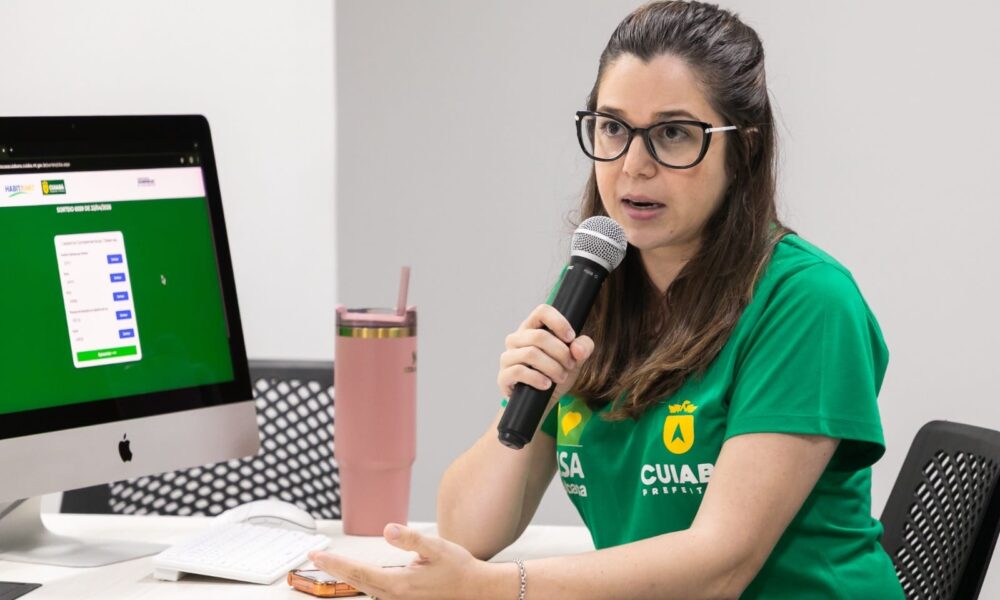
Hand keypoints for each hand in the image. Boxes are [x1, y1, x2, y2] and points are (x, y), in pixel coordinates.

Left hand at [309, 523, 504, 599]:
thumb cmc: (459, 569)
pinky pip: (375, 591)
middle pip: (356, 583)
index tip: (318, 555)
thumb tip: (388, 529)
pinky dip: (361, 582)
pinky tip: (356, 575)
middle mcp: (395, 597)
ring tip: (330, 563)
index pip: (359, 573)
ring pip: (364, 588)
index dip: (336, 564)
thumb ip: (411, 539)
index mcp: (399, 584)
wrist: (476, 590)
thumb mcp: (437, 548)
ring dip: (346, 576)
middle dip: (335, 570)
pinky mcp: (404, 599)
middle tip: (315, 557)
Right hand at [498, 304, 594, 403]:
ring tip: (562, 376)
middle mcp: (516, 339)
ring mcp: (507, 357)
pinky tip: (547, 384)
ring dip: (552, 367)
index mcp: (532, 328)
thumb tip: (578, 349)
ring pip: (531, 354)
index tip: (571, 338)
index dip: (558, 322)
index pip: (542, 311)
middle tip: (571, 365)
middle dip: (561, 352)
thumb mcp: (575, 360)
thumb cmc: (557, 373)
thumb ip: (583, 348)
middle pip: (539, 336)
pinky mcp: (504, 376)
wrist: (543, 402)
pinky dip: (537, 378)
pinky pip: (518, 371)